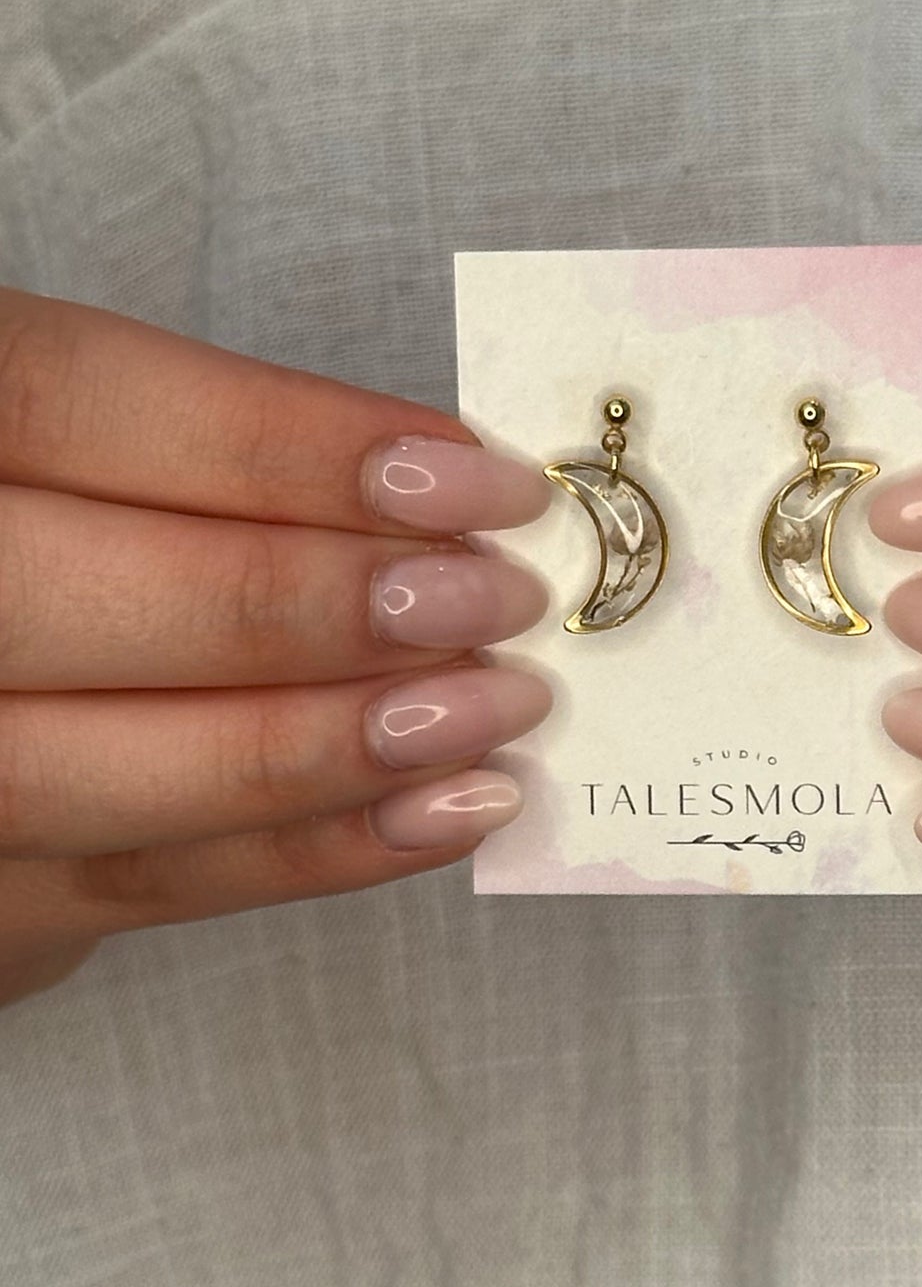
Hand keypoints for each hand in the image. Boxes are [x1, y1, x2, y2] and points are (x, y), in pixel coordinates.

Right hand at [0, 290, 551, 1005]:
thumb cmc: (56, 540)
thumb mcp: (94, 457)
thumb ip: (223, 464)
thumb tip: (450, 491)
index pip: (68, 404)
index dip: (283, 441)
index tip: (474, 478)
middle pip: (90, 600)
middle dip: (323, 602)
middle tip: (499, 599)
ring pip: (115, 769)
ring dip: (336, 742)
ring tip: (494, 709)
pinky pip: (151, 882)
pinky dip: (318, 848)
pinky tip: (448, 809)